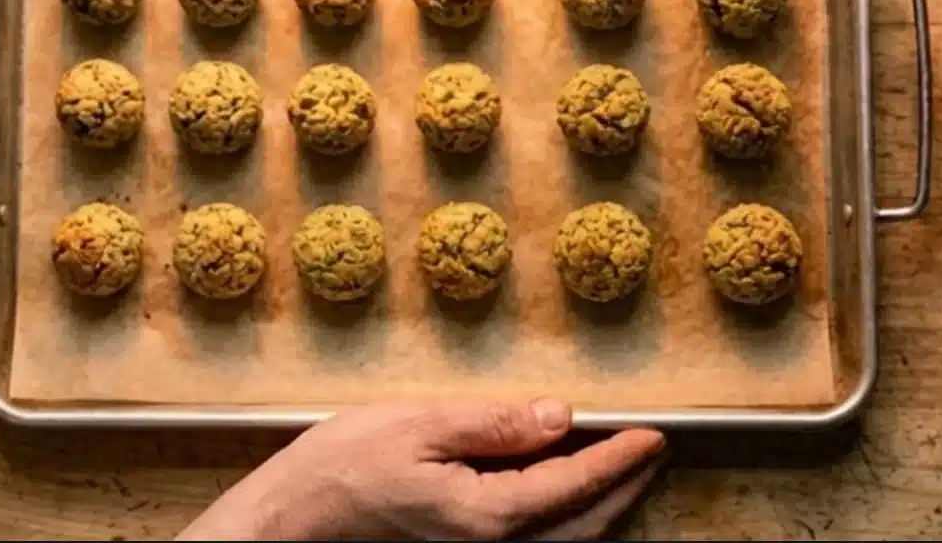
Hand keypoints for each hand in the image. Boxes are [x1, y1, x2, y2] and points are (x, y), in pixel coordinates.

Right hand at [177, 400, 665, 540]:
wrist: (290, 521)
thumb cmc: (340, 468)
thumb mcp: (418, 424)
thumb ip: (495, 423)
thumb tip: (560, 415)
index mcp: (485, 516)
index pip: (574, 485)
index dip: (619, 459)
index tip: (651, 435)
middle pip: (583, 526)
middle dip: (623, 488)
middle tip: (650, 451)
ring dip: (600, 510)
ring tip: (621, 471)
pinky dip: (565, 523)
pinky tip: (564, 493)